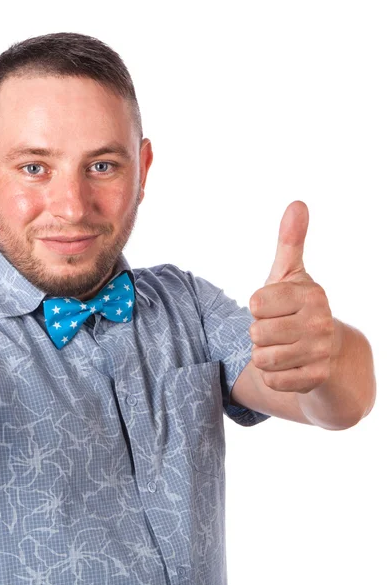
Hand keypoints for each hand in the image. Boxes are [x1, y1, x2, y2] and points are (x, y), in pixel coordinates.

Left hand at [248, 201, 334, 393]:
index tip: (275, 308)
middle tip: (278, 331)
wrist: (328, 355)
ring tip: (283, 348)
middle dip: (258, 334)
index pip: (255, 303)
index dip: (257, 308)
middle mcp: (321, 322)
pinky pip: (270, 380)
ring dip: (264, 356)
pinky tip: (290, 368)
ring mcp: (320, 353)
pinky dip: (273, 376)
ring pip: (261, 358)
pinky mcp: (315, 380)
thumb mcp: (290, 275)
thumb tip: (297, 203)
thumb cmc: (298, 309)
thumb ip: (290, 242)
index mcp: (312, 293)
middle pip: (256, 333)